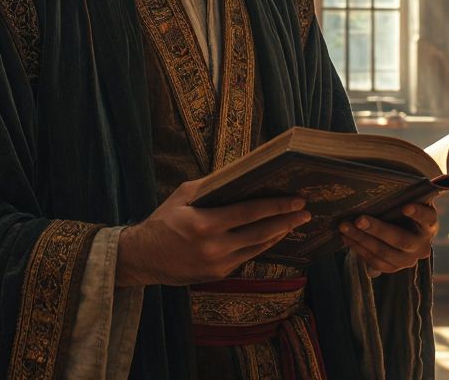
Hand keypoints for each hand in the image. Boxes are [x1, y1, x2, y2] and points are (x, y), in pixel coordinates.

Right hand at [115, 179, 309, 286]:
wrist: (143, 259)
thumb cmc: (162, 221)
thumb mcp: (182, 196)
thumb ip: (211, 185)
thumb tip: (241, 173)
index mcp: (205, 224)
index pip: (250, 213)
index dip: (276, 206)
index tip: (297, 199)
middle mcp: (215, 247)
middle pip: (261, 232)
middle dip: (287, 221)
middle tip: (306, 212)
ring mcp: (218, 264)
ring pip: (258, 247)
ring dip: (279, 234)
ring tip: (295, 222)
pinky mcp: (219, 274)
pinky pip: (247, 257)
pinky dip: (262, 245)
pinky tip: (273, 235)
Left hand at [339, 201, 436, 275]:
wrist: (404, 231)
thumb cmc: (402, 209)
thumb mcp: (407, 201)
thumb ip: (401, 197)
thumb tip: (385, 184)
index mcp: (429, 225)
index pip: (427, 218)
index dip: (418, 213)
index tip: (405, 207)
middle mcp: (422, 245)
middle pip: (401, 240)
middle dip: (378, 229)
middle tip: (359, 219)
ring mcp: (409, 260)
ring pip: (385, 253)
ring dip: (362, 239)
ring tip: (344, 227)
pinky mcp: (394, 268)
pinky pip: (375, 262)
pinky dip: (359, 249)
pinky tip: (346, 238)